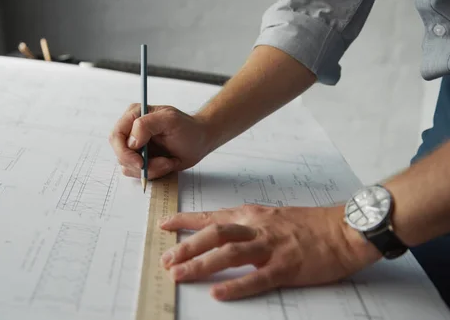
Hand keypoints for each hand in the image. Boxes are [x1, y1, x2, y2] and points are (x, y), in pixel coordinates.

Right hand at [109, 104, 211, 178]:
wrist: (199, 141)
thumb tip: (131, 141)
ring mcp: (134, 147)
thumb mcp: (170, 120)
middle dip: (141, 165)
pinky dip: (153, 172)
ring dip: (151, 169)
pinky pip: (137, 173)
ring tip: (168, 161)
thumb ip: (146, 124)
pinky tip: (167, 163)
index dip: (125, 152)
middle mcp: (130, 130)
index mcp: (134, 115)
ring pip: (128, 167)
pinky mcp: (140, 159)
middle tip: (163, 163)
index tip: (141, 163)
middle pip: (120, 154)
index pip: (116, 136)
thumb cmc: (188, 128)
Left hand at [159, 204, 381, 300]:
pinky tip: (218, 294)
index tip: (164, 224)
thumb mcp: (274, 216)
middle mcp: (257, 228)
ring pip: (229, 253)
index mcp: (253, 216)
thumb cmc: (311, 224)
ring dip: (201, 263)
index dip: (186, 221)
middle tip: (166, 259)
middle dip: (187, 246)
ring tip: (179, 274)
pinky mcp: (287, 267)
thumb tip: (222, 232)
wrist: (345, 229)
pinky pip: (257, 278)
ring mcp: (271, 247)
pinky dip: (236, 286)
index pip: (212, 217)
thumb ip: (249, 224)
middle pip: (215, 234)